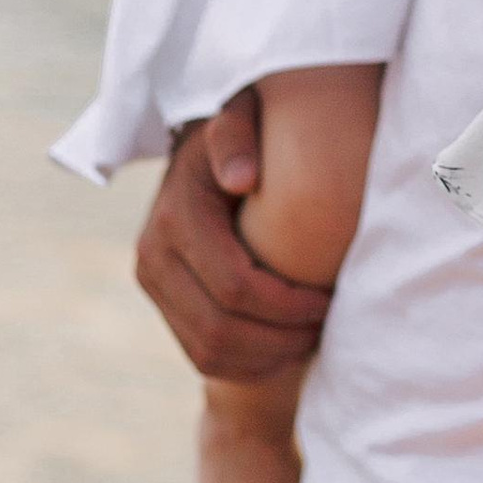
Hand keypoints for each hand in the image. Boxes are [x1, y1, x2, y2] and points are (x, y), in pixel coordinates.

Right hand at [135, 99, 330, 380]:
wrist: (208, 152)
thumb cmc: (246, 134)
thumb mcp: (241, 118)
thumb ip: (237, 135)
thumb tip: (242, 179)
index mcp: (175, 216)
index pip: (235, 286)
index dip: (289, 305)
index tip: (331, 297)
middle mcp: (152, 255)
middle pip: (221, 329)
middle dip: (283, 337)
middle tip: (328, 323)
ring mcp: (154, 285)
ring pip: (210, 353)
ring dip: (269, 356)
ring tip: (311, 336)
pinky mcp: (164, 305)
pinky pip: (203, 358)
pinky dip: (249, 365)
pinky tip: (286, 346)